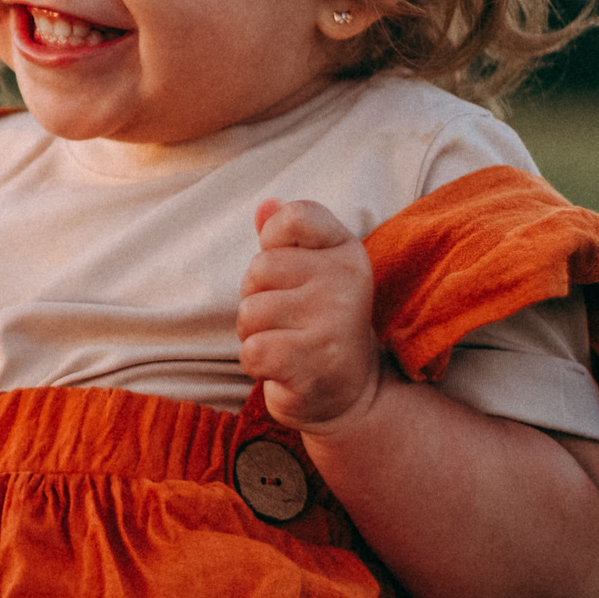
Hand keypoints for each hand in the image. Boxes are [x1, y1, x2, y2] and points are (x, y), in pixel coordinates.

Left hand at [237, 198, 382, 433]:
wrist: (350, 394)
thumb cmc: (317, 326)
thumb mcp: (309, 276)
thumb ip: (285, 239)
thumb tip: (265, 203)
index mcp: (345, 250)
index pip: (295, 215)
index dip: (272, 240)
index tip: (288, 271)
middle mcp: (346, 279)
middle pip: (257, 269)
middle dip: (256, 299)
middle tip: (289, 321)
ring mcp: (334, 319)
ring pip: (249, 312)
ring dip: (255, 334)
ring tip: (288, 344)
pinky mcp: (315, 360)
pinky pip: (252, 350)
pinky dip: (256, 364)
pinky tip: (283, 368)